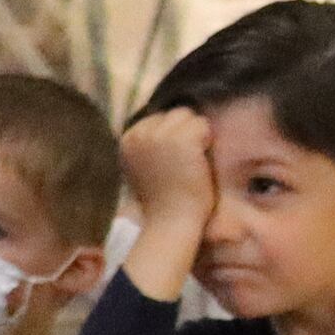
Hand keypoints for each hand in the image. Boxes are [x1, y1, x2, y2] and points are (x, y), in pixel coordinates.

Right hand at [119, 107, 216, 231]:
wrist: (171, 220)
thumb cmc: (162, 199)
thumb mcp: (141, 167)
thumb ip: (146, 145)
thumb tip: (164, 123)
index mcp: (127, 140)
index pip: (157, 118)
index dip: (170, 135)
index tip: (171, 159)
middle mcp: (140, 133)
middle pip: (173, 114)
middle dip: (183, 130)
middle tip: (185, 159)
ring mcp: (160, 135)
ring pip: (189, 116)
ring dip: (197, 134)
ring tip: (193, 159)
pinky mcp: (182, 140)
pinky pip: (203, 125)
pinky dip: (207, 140)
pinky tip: (201, 160)